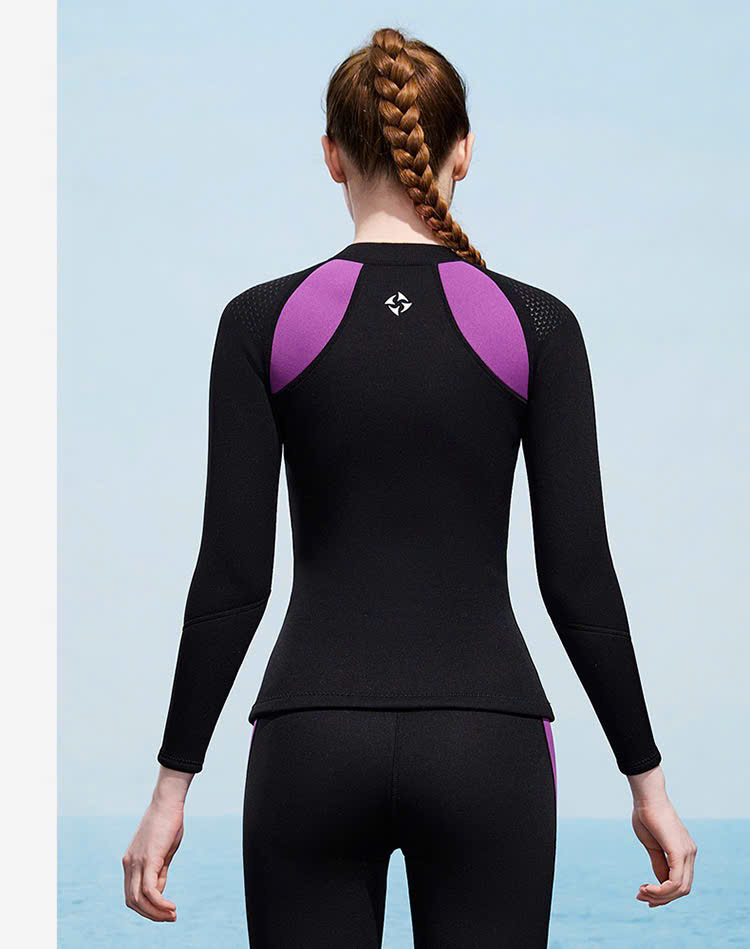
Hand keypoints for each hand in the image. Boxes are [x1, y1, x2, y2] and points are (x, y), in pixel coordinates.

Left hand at [122, 775, 187, 921]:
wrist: (167, 801)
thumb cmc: (168, 823)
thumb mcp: (163, 851)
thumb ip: (159, 871)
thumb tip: (157, 892)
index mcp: (131, 862)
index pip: (132, 894)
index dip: (147, 907)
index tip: (165, 911)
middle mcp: (129, 864)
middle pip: (132, 901)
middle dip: (150, 914)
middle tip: (169, 918)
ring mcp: (137, 862)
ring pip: (138, 899)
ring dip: (155, 913)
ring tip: (172, 915)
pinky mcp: (148, 859)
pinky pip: (148, 890)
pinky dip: (159, 903)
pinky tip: (171, 906)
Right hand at [628, 767, 696, 907]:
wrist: (647, 797)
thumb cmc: (647, 816)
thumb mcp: (652, 845)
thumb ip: (659, 863)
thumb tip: (661, 884)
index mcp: (684, 852)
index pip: (680, 881)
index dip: (664, 893)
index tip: (643, 893)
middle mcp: (690, 854)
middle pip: (682, 889)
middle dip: (661, 898)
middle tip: (640, 896)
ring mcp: (687, 853)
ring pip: (680, 889)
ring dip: (660, 896)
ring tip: (642, 892)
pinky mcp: (679, 852)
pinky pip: (675, 882)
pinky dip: (661, 890)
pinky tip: (648, 888)